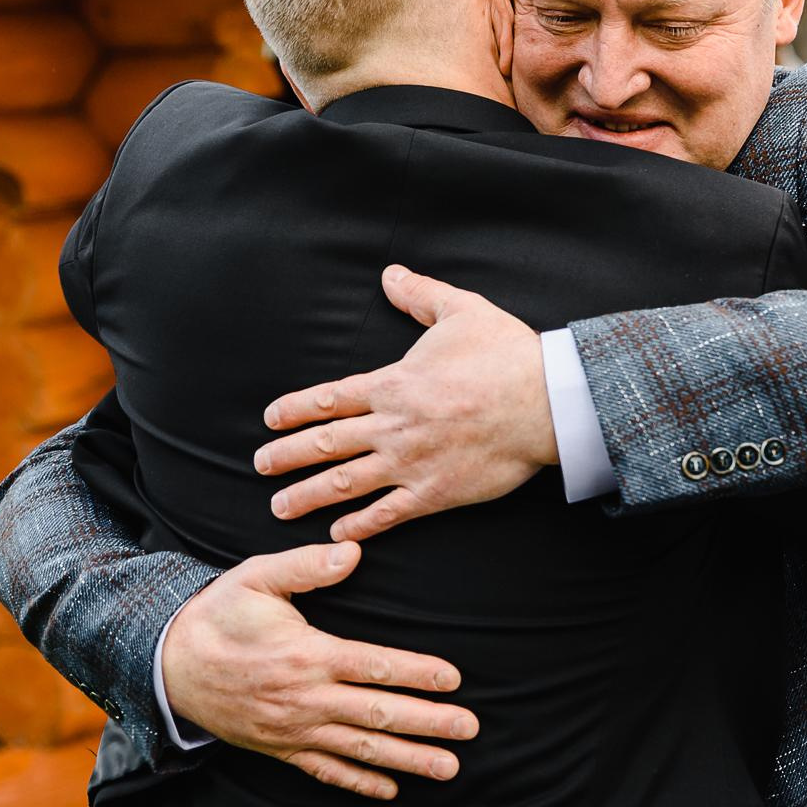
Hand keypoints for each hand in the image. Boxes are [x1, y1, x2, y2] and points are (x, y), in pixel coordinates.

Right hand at [162, 540, 477, 799]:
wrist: (167, 664)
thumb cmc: (218, 614)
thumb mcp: (256, 577)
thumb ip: (305, 566)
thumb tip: (351, 551)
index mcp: (307, 655)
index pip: (374, 666)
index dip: (416, 673)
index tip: (453, 679)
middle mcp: (305, 698)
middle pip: (378, 714)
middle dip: (429, 722)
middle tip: (470, 730)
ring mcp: (293, 730)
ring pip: (360, 748)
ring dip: (408, 759)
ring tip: (448, 768)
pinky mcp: (279, 748)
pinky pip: (325, 770)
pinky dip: (359, 781)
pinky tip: (391, 788)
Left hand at [254, 264, 557, 540]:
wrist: (546, 402)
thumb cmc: (506, 354)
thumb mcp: (461, 310)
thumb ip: (420, 294)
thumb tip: (390, 274)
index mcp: (392, 383)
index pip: (329, 399)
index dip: (295, 410)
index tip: (270, 420)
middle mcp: (392, 425)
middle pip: (324, 444)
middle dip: (286, 456)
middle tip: (260, 466)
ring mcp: (410, 462)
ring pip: (345, 483)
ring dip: (307, 496)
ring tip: (280, 507)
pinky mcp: (435, 492)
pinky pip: (387, 513)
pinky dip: (359, 525)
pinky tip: (338, 532)